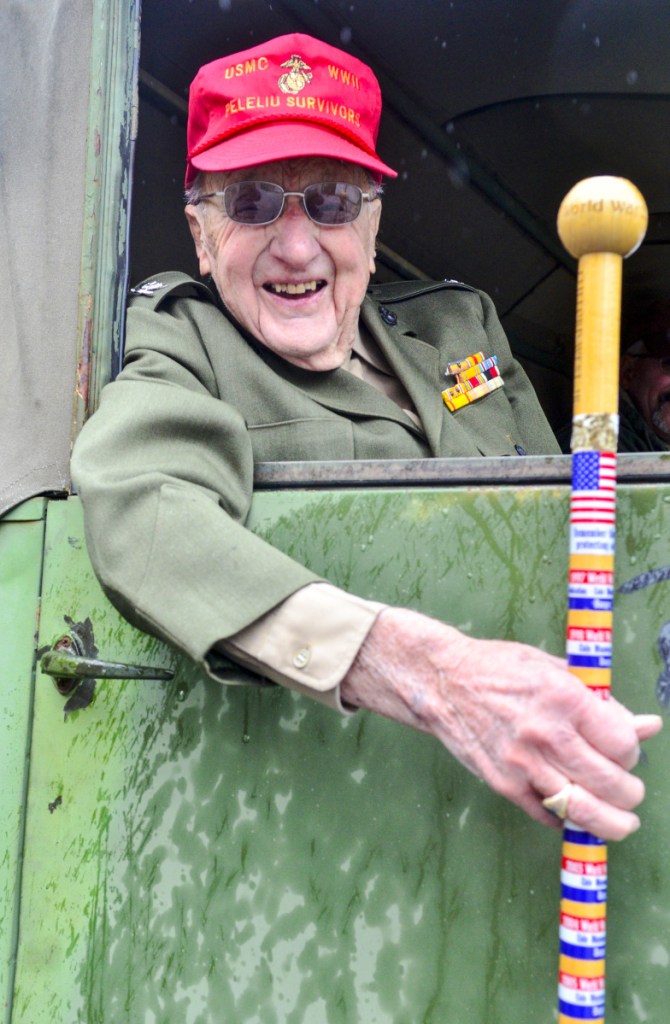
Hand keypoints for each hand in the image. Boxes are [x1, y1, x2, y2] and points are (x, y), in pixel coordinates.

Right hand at [341, 607, 662, 839]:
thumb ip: (603, 702)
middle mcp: (547, 735)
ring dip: (612, 822)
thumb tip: (647, 726)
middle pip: (611, 784)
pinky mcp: (505, 785)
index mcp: (565, 699)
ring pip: (585, 811)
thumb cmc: (500, 668)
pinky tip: (573, 811)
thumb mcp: (555, 670)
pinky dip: (567, 817)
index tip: (626, 751)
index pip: (623, 744)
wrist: (441, 682)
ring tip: (621, 822)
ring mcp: (524, 765)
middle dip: (630, 794)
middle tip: (629, 792)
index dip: (631, 752)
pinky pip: (548, 814)